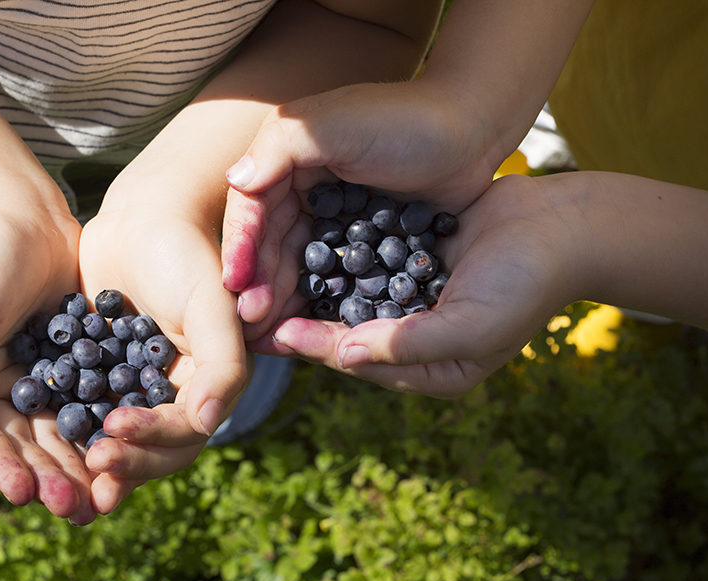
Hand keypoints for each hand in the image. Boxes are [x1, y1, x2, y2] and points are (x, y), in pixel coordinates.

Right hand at [0, 212, 101, 523]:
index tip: (22, 494)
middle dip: (49, 481)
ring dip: (81, 471)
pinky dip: (108, 435)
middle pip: (26, 450)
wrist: (28, 218)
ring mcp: (44, 387)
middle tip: (74, 510)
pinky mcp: (80, 374)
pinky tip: (129, 457)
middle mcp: (2, 397)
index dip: (0, 468)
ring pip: (64, 440)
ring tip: (103, 501)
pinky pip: (96, 410)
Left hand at [77, 206, 248, 514]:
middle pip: (153, 450)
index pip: (185, 433)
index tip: (112, 432)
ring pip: (119, 439)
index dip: (152, 441)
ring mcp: (136, 387)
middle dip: (124, 463)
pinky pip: (86, 411)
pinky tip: (41, 439)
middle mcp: (175, 395)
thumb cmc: (184, 254)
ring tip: (68, 477)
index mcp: (208, 386)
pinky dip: (70, 429)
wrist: (142, 216)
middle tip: (90, 466)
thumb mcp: (211, 305)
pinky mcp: (101, 374)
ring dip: (96, 461)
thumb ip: (223, 365)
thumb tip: (207, 424)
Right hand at [222, 81, 502, 334]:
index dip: (241, 247)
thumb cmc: (404, 121)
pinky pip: (333, 272)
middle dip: (257, 282)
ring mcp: (334, 215)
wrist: (473, 132)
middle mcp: (304, 188)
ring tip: (270, 332)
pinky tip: (309, 323)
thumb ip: (280, 146)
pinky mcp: (364, 237)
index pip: (252, 208)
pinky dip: (320, 296)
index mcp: (288, 159)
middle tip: (250, 321)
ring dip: (282, 296)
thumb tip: (234, 181)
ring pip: (298, 262)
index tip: (234, 286)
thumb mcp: (335, 123)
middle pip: (270, 242)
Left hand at [251, 174, 579, 397]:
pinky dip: (337, 253)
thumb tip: (346, 354)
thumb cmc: (525, 284)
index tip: (277, 334)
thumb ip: (407, 345)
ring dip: (312, 284)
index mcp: (429, 368)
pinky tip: (303, 233)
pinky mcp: (411, 258)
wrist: (564, 226)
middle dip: (303, 320)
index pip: (360, 361)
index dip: (317, 348)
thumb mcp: (470, 327)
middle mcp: (414, 337)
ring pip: (349, 296)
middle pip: (345, 332)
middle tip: (253, 308)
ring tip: (268, 272)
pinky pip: (366, 260)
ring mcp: (411, 296)